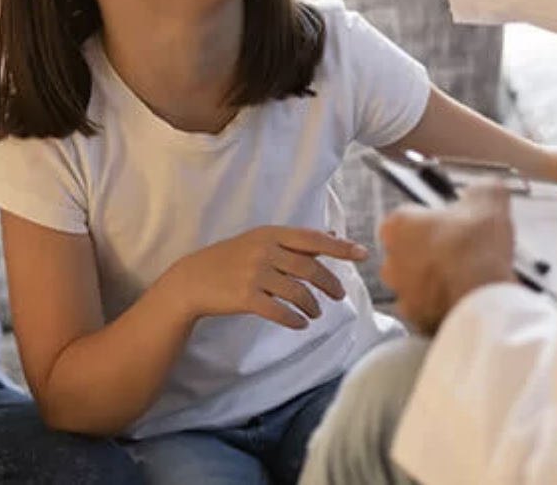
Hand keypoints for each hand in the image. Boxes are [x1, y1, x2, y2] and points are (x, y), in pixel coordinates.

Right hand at [164, 226, 368, 329]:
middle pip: (309, 268)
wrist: (194, 278)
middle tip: (339, 296)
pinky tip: (301, 323)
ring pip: (297, 292)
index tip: (362, 253)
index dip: (340, 247)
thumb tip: (329, 237)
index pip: (312, 239)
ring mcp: (254, 273)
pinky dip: (294, 319)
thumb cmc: (232, 258)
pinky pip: (279, 311)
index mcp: (270, 233)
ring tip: (316, 312)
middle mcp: (264, 250)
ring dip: (312, 305)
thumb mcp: (260, 241)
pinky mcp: (245, 297)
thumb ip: (293, 242)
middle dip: (329, 283)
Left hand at [379, 184, 516, 334]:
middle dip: (428, 253)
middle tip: (457, 254)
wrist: (482, 297)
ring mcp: (401, 291)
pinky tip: (461, 299)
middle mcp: (392, 258)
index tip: (448, 227)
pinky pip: (425, 310)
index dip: (428, 224)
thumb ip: (483, 189)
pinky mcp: (415, 318)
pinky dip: (440, 306)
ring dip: (432, 281)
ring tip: (462, 279)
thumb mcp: (488, 200)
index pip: (405, 220)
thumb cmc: (475, 249)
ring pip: (414, 283)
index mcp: (398, 225)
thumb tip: (488, 187)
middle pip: (406, 252)